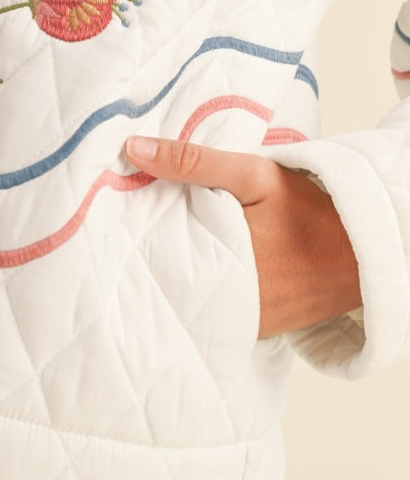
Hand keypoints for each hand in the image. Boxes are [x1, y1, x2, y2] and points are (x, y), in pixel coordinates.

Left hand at [124, 135, 362, 338]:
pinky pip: (217, 316)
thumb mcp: (253, 174)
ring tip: (156, 255)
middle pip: (171, 280)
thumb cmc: (308, 208)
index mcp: (222, 261)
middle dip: (152, 259)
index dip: (136, 237)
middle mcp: (230, 301)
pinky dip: (204, 296)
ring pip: (192, 301)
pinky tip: (195, 275)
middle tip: (131, 237)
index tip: (116, 221)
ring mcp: (243, 321)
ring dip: (177, 280)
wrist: (362, 249)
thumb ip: (193, 162)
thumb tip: (133, 149)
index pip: (158, 254)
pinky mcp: (257, 330)